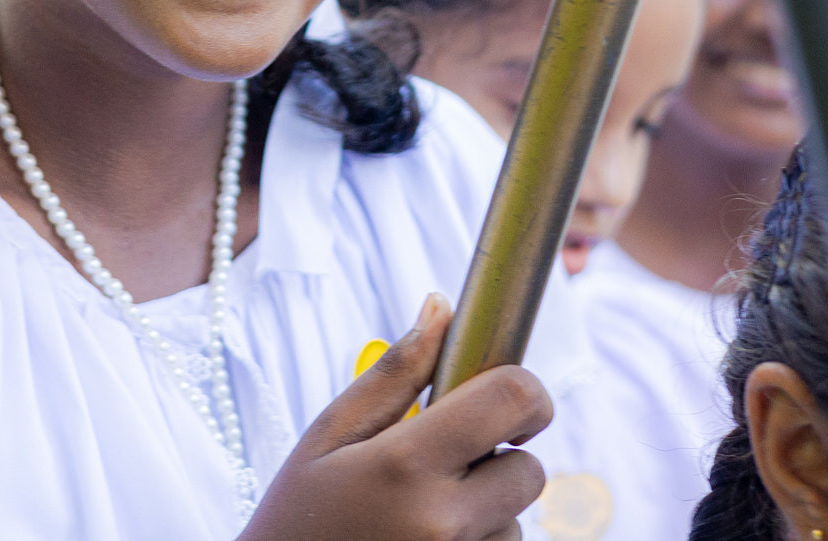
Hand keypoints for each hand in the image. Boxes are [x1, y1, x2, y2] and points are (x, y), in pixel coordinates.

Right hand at [241, 294, 550, 540]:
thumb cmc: (298, 517)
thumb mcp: (329, 436)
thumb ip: (394, 372)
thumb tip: (440, 309)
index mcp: (405, 464)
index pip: (511, 399)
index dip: (526, 390)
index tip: (510, 396)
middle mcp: (442, 521)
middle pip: (529, 470)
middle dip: (498, 457)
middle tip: (444, 463)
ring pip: (514, 521)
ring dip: (484, 511)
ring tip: (417, 514)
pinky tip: (422, 540)